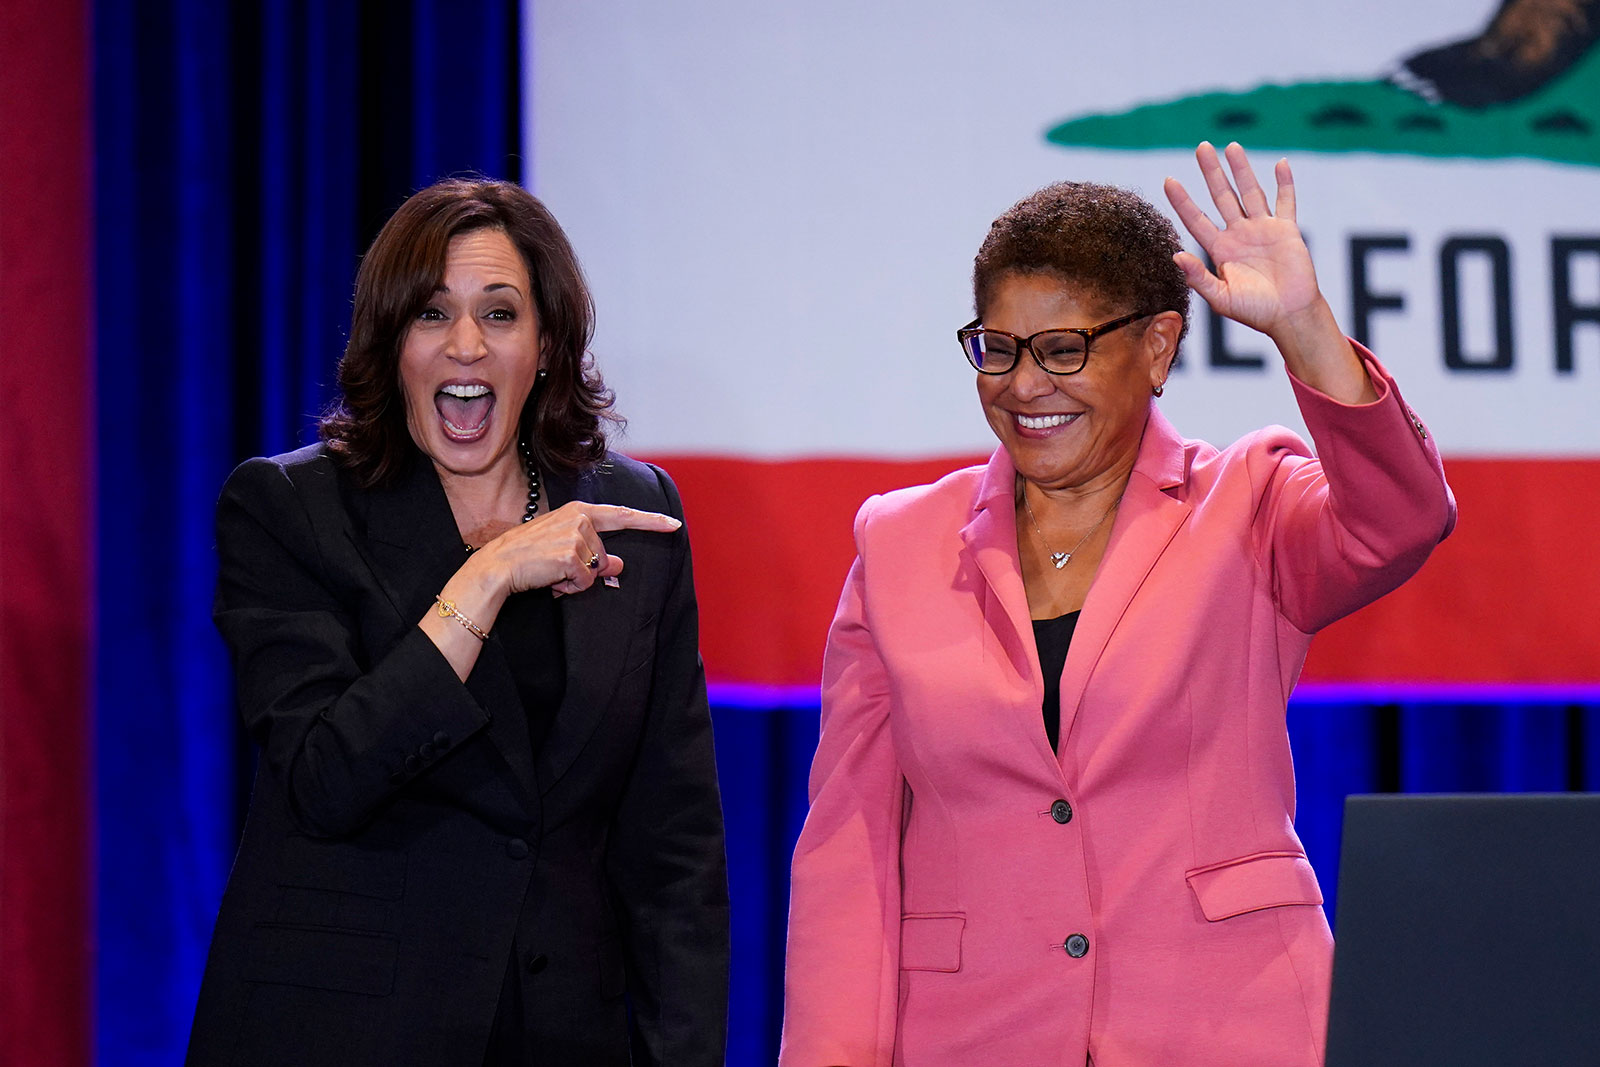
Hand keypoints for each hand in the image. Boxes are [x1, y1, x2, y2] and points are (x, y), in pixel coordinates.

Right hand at [478, 501, 681, 596]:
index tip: (674, 524)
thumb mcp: (565, 551)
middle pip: (605, 556)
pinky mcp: (570, 554)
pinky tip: (550, 579)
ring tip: (551, 572)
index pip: (622, 515)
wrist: (498, 566)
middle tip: (558, 568)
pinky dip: (570, 587)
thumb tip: (620, 565)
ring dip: (576, 580)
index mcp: (579, 511)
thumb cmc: (529, 557)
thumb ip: (595, 554)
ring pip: (596, 570)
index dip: (651, 521)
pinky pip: (584, 582)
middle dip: (588, 570)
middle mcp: (580, 519)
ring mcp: (575, 535)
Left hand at [1163, 141, 1322, 342]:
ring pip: (1250, 192)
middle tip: (1201, 147)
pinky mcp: (1286, 230)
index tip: (1168, 180)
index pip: (1195, 219)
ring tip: (1232, 146)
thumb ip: (1198, 278)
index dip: (1182, 201)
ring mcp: (1262, 229)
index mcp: (1219, 250)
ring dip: (1242, 169)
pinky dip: (1285, 183)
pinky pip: (1286, 202)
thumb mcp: (1221, 298)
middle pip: (1222, 196)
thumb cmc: (1254, 311)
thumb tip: (1175, 256)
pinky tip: (1280, 163)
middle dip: (1212, 172)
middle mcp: (1238, 234)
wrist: (1289, 316)